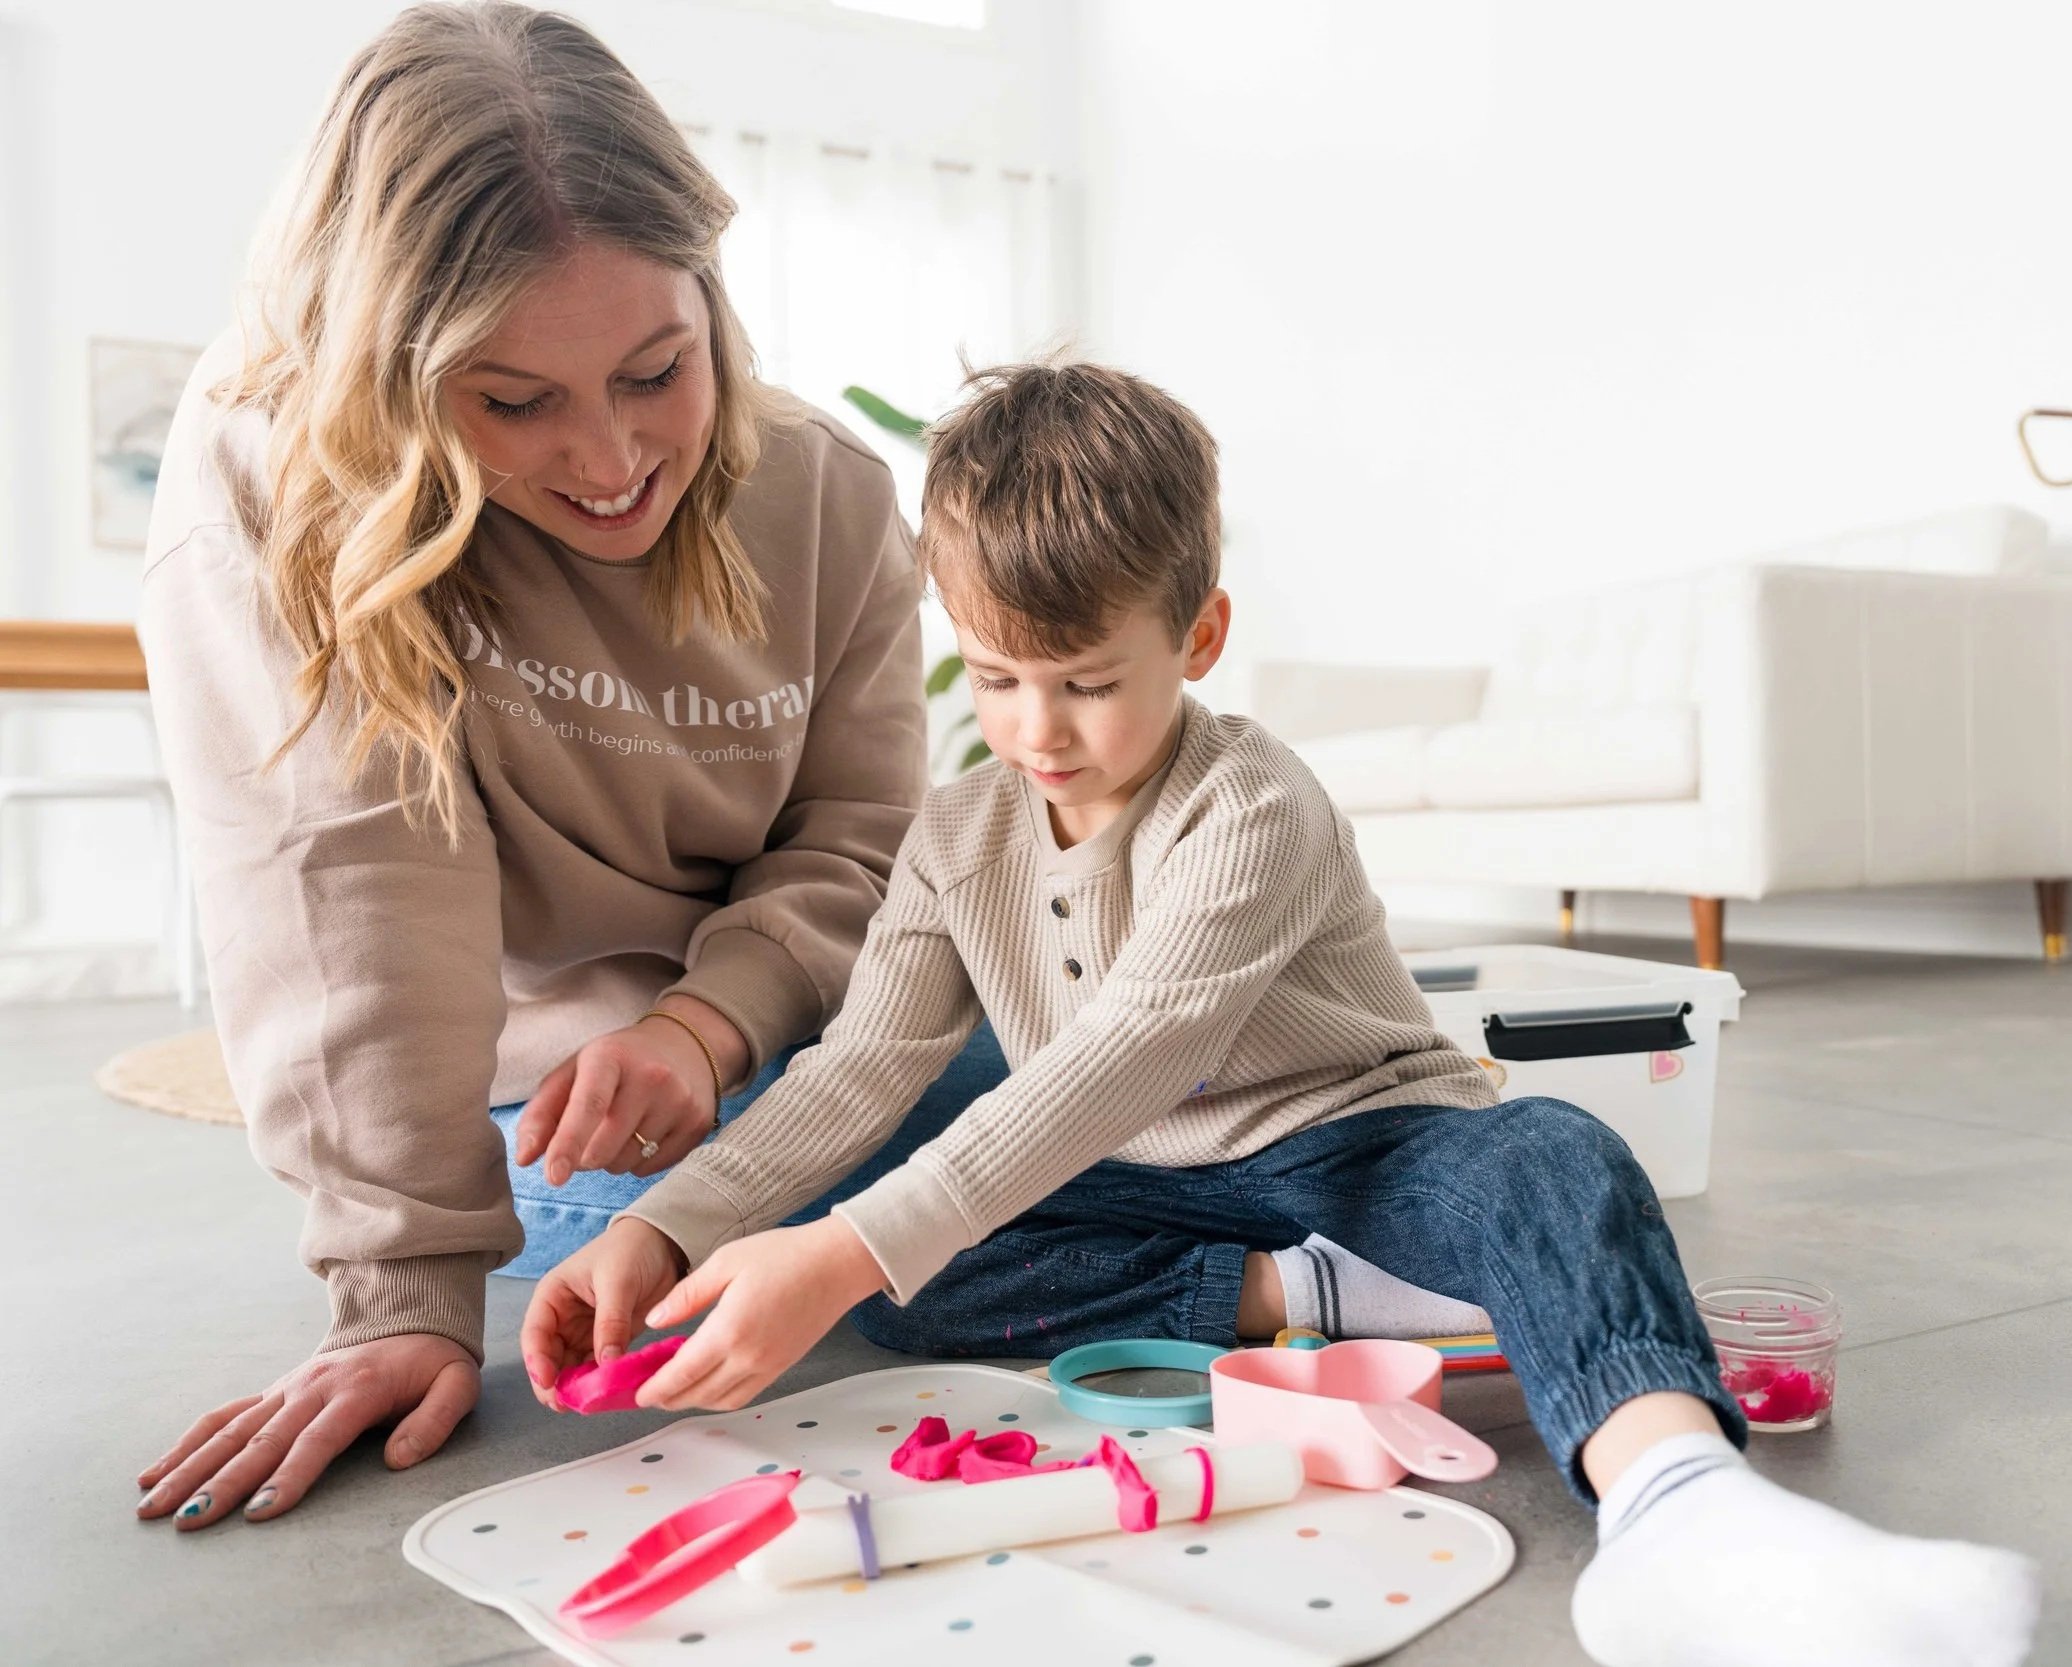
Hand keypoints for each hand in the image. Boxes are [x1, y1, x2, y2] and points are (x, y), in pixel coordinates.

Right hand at [134, 1333, 477, 1529]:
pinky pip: (225, 1415)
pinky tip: (156, 1470)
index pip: (318, 1440)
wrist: (410, 1318)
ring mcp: (287, 1388)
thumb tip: (399, 1458)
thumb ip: (434, 1420)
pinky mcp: (273, 1392)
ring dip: (191, 1467)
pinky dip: (188, 1441)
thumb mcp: (456, 1384)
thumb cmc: (431, 1361)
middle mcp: (313, 1387)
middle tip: (192, 1519)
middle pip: (263, 1440)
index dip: (289, 1476)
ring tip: (155, 1504)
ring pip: (232, 1430)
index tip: (261, 1510)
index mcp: (358, 1390)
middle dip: (224, 1483)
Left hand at [515, 995, 748, 1184]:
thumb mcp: (574, 1072)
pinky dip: (639, 1160)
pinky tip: (645, 1132)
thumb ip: (541, 1114)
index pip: (588, 1106)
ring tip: (621, 1128)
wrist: (685, 1044)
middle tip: (590, 1134)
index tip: (554, 1176)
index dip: (568, 1143)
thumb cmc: (617, 1062)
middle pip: (604, 1147)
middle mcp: (651, 1076)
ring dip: (612, 1159)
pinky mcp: (698, 1122)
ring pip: (627, 1162)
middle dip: (585, 1155)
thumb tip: (525, 1159)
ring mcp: (680, 1100)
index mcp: (610, 1057)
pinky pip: (653, 1167)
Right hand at [519, 1217, 686, 1406]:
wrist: (665, 1243)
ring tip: (588, 1404)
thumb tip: (605, 1364)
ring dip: (577, 1386)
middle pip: (549, 1358)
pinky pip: (597, 1367)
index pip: (535, 1333)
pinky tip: (606, 1393)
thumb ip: (610, 1322)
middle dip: (555, 1383)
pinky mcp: (607, 1341)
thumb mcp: (618, 1281)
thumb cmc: (632, 1249)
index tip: (548, 1382)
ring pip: (571, 1368)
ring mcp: (584, 1332)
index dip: (537, 1361)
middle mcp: (563, 1318)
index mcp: (553, 1296)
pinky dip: (599, 1381)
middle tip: (567, 1404)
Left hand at [635, 1218, 888, 1411]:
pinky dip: (720, 1399)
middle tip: (646, 1394)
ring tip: (674, 1391)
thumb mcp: (726, 1261)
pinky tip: (709, 1385)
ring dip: (694, 1402)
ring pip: (722, 1401)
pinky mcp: (783, 1366)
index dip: (655, 1388)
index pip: (682, 1373)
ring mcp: (768, 1366)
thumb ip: (686, 1295)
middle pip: (699, 1394)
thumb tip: (654, 1320)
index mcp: (729, 1330)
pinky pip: (745, 1395)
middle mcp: (748, 1357)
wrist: (838, 1264)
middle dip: (669, 1399)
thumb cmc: (784, 1255)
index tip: (635, 1394)